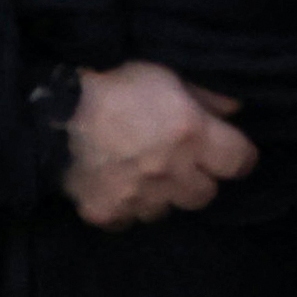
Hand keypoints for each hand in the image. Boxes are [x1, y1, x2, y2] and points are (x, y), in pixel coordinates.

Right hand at [62, 60, 259, 227]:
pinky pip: (130, 220)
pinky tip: (118, 185)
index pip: (240, 162)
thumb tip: (235, 111)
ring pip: (168, 211)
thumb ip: (206, 96)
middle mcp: (171, 172)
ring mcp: (139, 199)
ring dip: (163, 195)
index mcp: (191, 134)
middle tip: (179, 161)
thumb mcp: (167, 75)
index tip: (225, 151)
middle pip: (206, 194)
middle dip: (198, 178)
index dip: (237, 155)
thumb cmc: (117, 85)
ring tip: (143, 171)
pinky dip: (128, 207)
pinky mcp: (109, 214)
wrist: (56, 112)